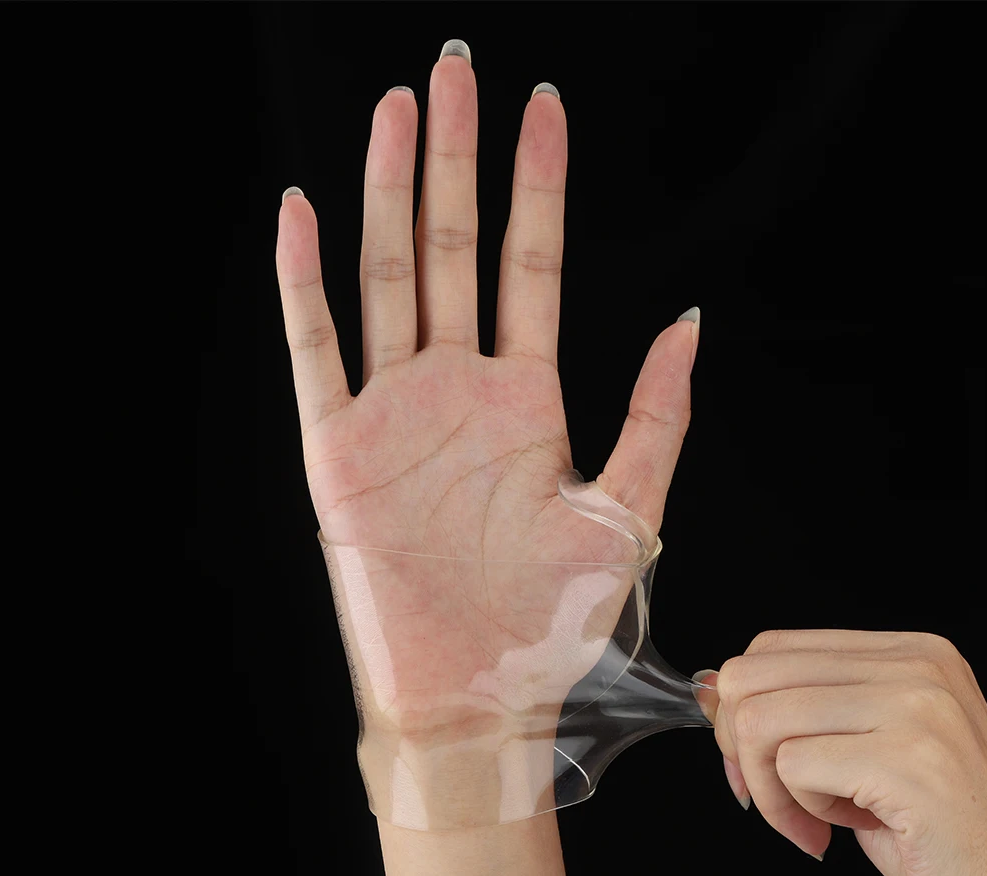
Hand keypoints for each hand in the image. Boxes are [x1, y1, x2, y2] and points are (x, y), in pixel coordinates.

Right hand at [274, 50, 698, 781]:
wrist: (479, 695)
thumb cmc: (553, 621)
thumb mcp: (628, 513)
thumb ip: (657, 417)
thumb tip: (685, 321)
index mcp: (525, 399)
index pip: (531, 264)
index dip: (537, 184)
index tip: (544, 106)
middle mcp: (456, 391)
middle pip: (454, 250)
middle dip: (455, 159)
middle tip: (452, 70)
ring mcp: (394, 414)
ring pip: (387, 279)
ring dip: (389, 195)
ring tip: (394, 113)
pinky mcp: (338, 450)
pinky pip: (316, 351)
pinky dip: (305, 285)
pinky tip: (301, 213)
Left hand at [694, 630, 986, 875]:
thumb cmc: (929, 834)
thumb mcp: (860, 747)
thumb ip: (799, 706)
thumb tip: (710, 687)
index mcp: (912, 652)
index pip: (771, 647)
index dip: (740, 707)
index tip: (755, 759)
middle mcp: (921, 668)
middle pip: (753, 677)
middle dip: (739, 747)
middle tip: (772, 795)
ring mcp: (920, 712)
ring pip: (760, 720)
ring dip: (767, 787)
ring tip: (812, 819)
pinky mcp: (912, 765)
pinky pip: (791, 766)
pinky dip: (796, 809)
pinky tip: (840, 830)